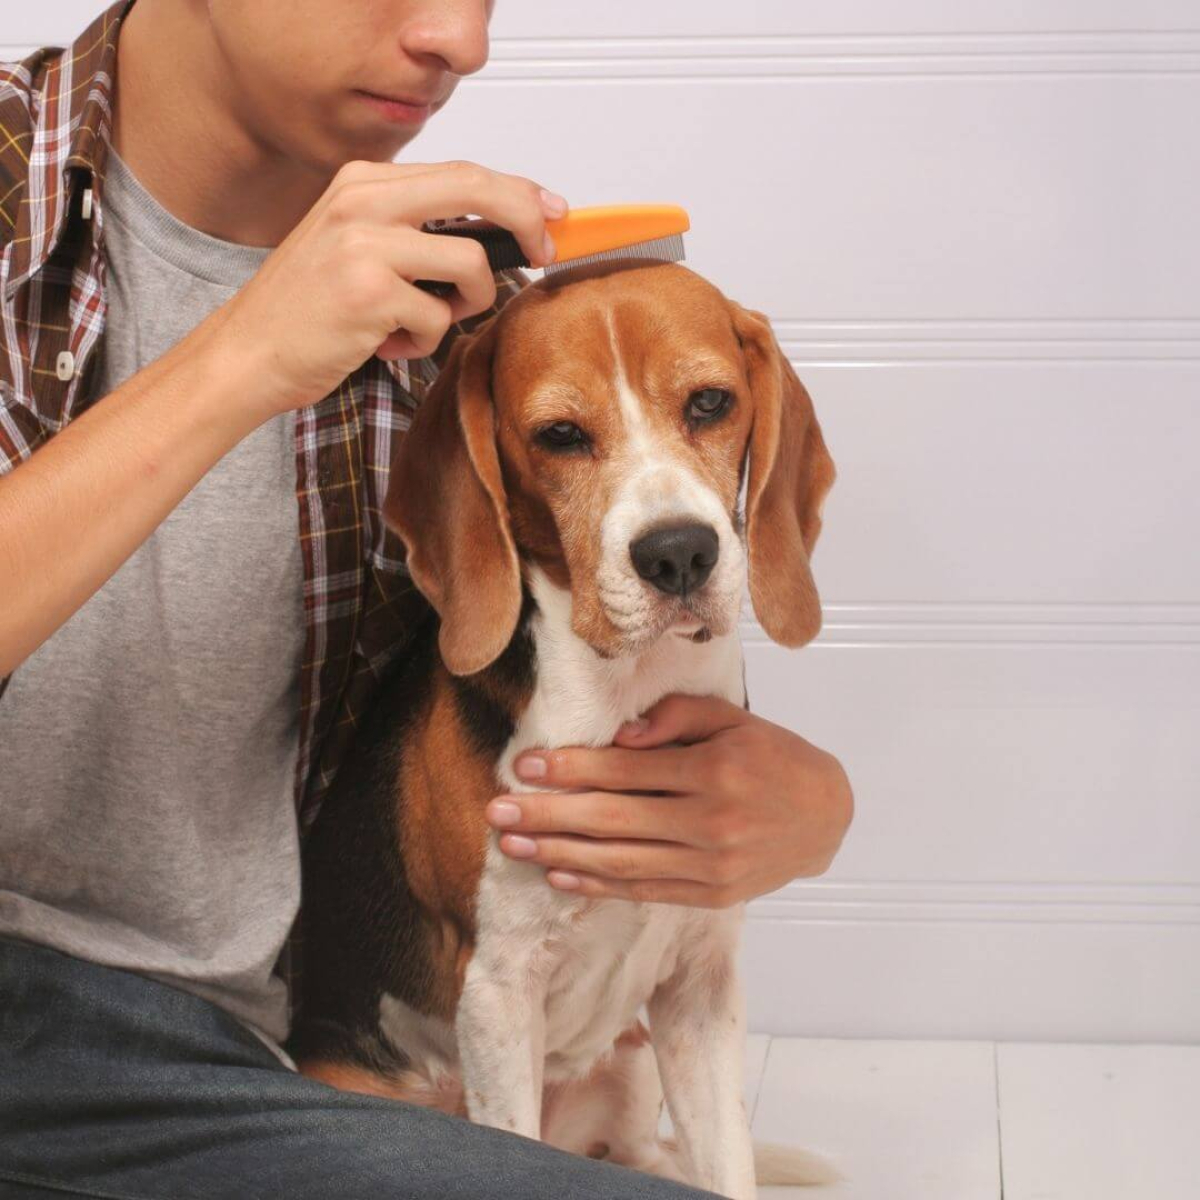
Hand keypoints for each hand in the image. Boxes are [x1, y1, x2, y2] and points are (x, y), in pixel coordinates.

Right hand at [209, 159, 567, 419]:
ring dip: (465, 304)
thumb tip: (498, 233)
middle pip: (478, 190)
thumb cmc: (306, 309)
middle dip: (526, 223)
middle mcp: (363, 201)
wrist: (248, 352)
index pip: (462, 172)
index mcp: (362, 182)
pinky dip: (423, 342)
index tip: (550, 212)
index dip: (518, 192)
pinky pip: (439, 319)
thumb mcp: (356, 245)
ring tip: (423, 321)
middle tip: (541, 255)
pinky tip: (386, 344)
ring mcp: (365, 244)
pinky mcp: (369, 292)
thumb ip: (415, 229)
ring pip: (470, 264)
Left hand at [485, 694, 853, 907]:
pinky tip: (559, 876)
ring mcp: (710, 865)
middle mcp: (710, 821)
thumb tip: (621, 736)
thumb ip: (676, 717)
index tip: (524, 767)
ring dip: (559, 855)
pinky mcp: (710, 895)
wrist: (825, 815)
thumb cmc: (772, 757)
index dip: (570, 769)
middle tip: (497, 812)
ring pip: (620, 861)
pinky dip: (598, 886)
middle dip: (548, 816)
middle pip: (612, 820)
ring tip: (513, 846)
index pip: (626, 770)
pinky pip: (644, 890)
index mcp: (713, 770)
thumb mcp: (733, 719)